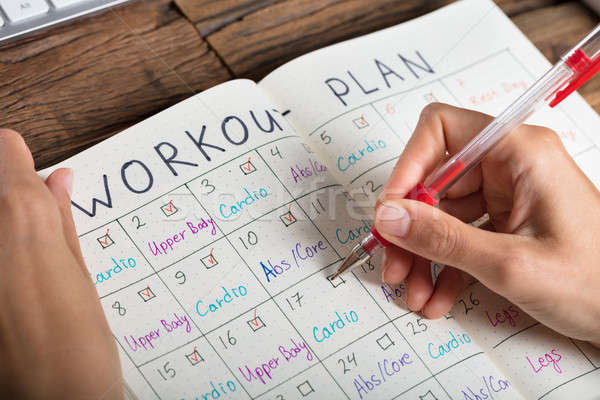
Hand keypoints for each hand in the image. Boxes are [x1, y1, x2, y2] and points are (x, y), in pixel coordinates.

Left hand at [0, 130, 122, 397]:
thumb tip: (59, 179)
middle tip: (37, 233)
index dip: (16, 159)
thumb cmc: (82, 347)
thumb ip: (62, 222)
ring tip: (27, 270)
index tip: (29, 169)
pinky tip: (15, 284)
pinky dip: (4, 257)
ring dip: (7, 230)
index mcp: (23, 225)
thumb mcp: (82, 277)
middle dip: (12, 197)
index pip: (6, 157)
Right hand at [374, 103, 599, 344]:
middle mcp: (510, 165)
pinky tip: (437, 295)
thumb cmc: (597, 283)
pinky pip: (460, 234)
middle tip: (395, 267)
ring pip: (442, 213)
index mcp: (519, 152)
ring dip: (423, 254)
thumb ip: (443, 239)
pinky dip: (444, 264)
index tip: (393, 211)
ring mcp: (508, 194)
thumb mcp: (510, 264)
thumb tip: (389, 217)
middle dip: (410, 227)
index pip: (441, 130)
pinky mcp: (507, 221)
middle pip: (434, 180)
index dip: (408, 166)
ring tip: (415, 292)